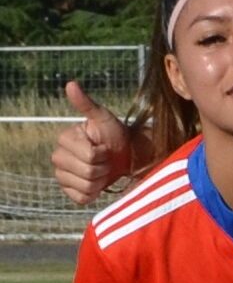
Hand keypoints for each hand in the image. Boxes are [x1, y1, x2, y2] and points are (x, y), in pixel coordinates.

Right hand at [50, 81, 130, 204]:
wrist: (124, 155)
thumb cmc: (115, 135)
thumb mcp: (104, 118)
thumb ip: (86, 104)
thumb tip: (71, 84)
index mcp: (64, 140)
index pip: (89, 155)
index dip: (104, 153)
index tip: (106, 146)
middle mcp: (57, 158)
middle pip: (87, 172)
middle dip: (103, 166)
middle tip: (107, 159)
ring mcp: (61, 176)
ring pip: (85, 186)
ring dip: (101, 180)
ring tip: (103, 170)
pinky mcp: (69, 191)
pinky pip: (81, 198)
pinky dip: (94, 193)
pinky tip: (98, 183)